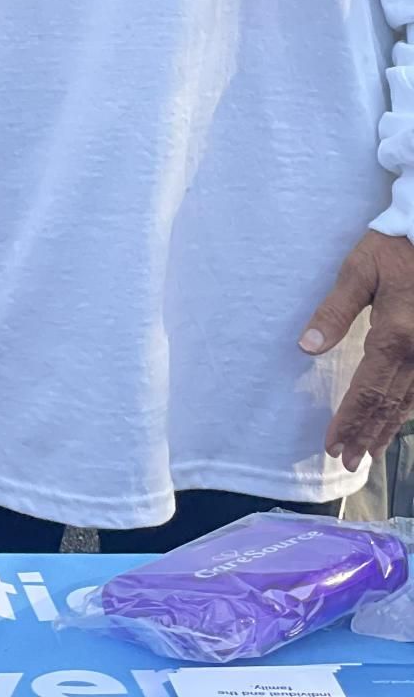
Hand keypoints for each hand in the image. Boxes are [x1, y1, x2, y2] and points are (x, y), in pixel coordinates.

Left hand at [302, 230, 413, 469]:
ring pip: (409, 402)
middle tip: (346, 462)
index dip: (349, 421)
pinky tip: (396, 420)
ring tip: (368, 451)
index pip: (366, 391)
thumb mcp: (359, 270)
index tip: (332, 445)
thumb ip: (333, 310)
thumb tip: (306, 346)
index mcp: (395, 336)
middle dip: (365, 434)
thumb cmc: (395, 247)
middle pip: (388, 404)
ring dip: (387, 428)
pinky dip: (407, 409)